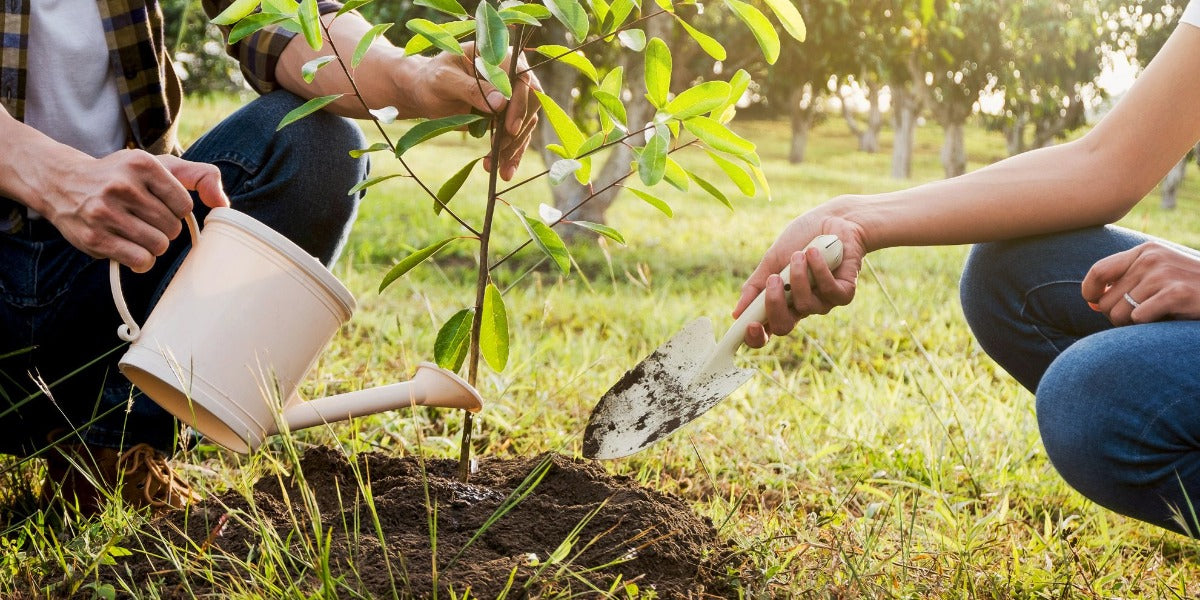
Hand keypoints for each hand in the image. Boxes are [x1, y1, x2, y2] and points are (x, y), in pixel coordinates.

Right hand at [42, 150, 228, 272]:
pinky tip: (128, 247)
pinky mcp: (95, 238)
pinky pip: (141, 261)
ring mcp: (105, 212)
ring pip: (159, 246)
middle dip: (164, 229)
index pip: (185, 205)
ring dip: (153, 245)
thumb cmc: (121, 176)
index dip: (176, 211)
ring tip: (135, 232)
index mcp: (142, 164)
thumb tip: (224, 204)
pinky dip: (141, 260)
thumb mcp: (159, 166)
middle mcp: (122, 185)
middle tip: (143, 219)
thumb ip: (199, 176)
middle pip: (172, 228)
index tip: (159, 204)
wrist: (62, 182)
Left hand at [407, 42, 540, 180]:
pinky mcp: (508, 115)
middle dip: (517, 132)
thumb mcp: (445, 80)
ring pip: (526, 123)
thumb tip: (502, 103)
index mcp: (499, 56)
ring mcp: (513, 96)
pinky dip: (512, 155)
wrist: (425, 91)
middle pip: (530, 104)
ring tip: (499, 170)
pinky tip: (504, 171)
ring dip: (514, 149)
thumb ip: (472, 89)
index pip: (522, 80)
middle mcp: (512, 74)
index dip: (520, 104)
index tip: (510, 129)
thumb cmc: (431, 79)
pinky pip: (517, 136)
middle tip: (499, 153)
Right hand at [734, 214, 866, 347]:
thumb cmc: (801, 239)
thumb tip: (736, 314)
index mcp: (781, 302)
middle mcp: (801, 307)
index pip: (766, 330)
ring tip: (799, 254)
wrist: (833, 219)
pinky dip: (819, 270)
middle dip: (775, 305)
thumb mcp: (772, 261)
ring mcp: (823, 302)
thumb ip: (756, 286)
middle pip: (784, 327)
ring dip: (799, 277)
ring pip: (806, 306)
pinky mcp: (844, 293)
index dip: (756, 337)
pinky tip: (814, 252)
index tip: (749, 325)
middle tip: (773, 280)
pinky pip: (829, 291)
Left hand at [1082, 241, 1199, 325]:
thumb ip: (1127, 283)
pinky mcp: (1177, 293)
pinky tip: (1168, 317)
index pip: (1098, 271)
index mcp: (1145, 251)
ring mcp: (1164, 274)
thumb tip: (1092, 302)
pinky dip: (1149, 325)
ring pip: (1120, 314)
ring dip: (1133, 324)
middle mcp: (1151, 259)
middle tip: (1140, 316)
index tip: (1094, 303)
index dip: (1089, 291)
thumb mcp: (1160, 275)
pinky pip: (1139, 318)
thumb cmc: (1191, 287)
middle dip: (1116, 316)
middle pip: (1106, 300)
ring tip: (1157, 316)